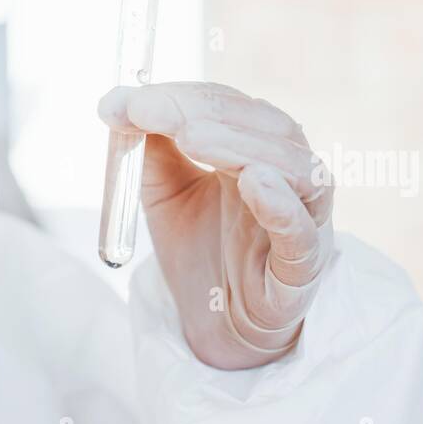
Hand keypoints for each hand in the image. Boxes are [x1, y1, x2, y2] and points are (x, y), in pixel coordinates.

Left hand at [99, 82, 334, 369]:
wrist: (219, 326)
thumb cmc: (200, 253)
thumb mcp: (164, 196)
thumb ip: (149, 153)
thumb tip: (118, 105)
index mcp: (255, 151)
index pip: (227, 107)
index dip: (179, 97)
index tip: (127, 100)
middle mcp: (288, 176)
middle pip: (263, 126)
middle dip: (203, 112)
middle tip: (151, 110)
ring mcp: (304, 218)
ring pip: (293, 169)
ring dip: (239, 146)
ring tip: (191, 136)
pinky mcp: (303, 265)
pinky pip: (301, 231)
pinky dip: (282, 204)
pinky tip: (255, 182)